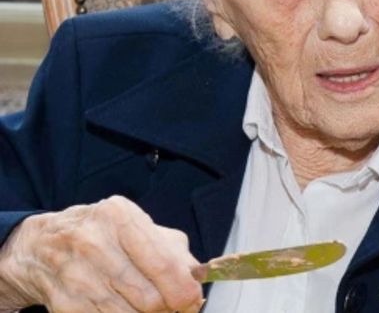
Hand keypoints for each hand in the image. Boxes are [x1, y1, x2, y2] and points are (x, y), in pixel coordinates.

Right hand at [0, 196, 203, 311]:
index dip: (184, 291)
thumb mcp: (138, 228)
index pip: (163, 264)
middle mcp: (93, 243)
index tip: (192, 299)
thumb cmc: (100, 235)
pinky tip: (124, 307)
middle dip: (168, 308)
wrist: (40, 245)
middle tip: (172, 306)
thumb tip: (197, 282)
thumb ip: (173, 251)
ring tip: (147, 305)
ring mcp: (75, 275)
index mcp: (119, 217)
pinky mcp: (64, 303)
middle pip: (149, 297)